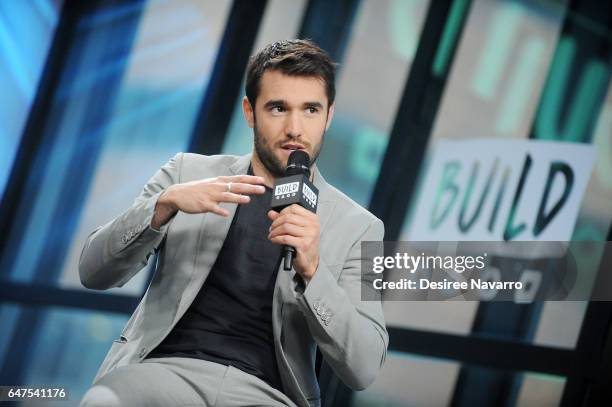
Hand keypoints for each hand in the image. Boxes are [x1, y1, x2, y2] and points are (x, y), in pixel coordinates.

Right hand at [151, 175, 265, 228]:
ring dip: (237, 198)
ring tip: (247, 200)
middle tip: (262, 189)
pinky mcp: (204, 204)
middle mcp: (217, 186)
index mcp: (220, 181)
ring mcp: (210, 195)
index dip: (251, 179)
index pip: (239, 179)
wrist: (178, 194)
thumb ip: (226, 185)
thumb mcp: (213, 183)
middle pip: (236, 186)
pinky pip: (213, 208)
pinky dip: (219, 211)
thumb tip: (241, 187)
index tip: (262, 180)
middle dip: (250, 187)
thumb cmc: (198, 189)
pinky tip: (226, 214)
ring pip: (226, 196)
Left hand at [268, 204, 319, 280]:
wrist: (310, 262)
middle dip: (276, 223)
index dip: (282, 212)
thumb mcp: (296, 230)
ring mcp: (309, 235)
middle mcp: (312, 225)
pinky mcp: (303, 245)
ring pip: (285, 227)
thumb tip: (271, 213)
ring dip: (275, 231)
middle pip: (288, 217)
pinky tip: (274, 240)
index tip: (276, 219)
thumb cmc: (304, 244)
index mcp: (312, 218)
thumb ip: (284, 219)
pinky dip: (276, 238)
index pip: (294, 208)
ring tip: (272, 235)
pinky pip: (285, 238)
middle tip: (272, 228)